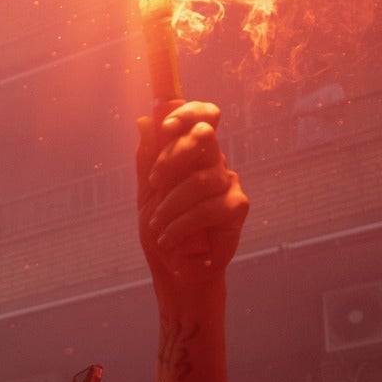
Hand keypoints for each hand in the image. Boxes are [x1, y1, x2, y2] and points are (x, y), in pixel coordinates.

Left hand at [137, 102, 248, 291]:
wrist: (174, 268)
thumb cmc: (162, 229)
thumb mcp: (146, 194)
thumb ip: (147, 159)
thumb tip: (144, 120)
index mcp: (193, 154)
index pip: (202, 117)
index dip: (188, 113)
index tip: (166, 126)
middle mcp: (213, 162)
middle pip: (205, 135)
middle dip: (175, 154)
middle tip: (154, 181)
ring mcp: (228, 183)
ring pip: (201, 179)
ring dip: (171, 203)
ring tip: (156, 225)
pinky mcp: (237, 207)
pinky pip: (209, 207)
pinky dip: (183, 224)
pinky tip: (169, 238)